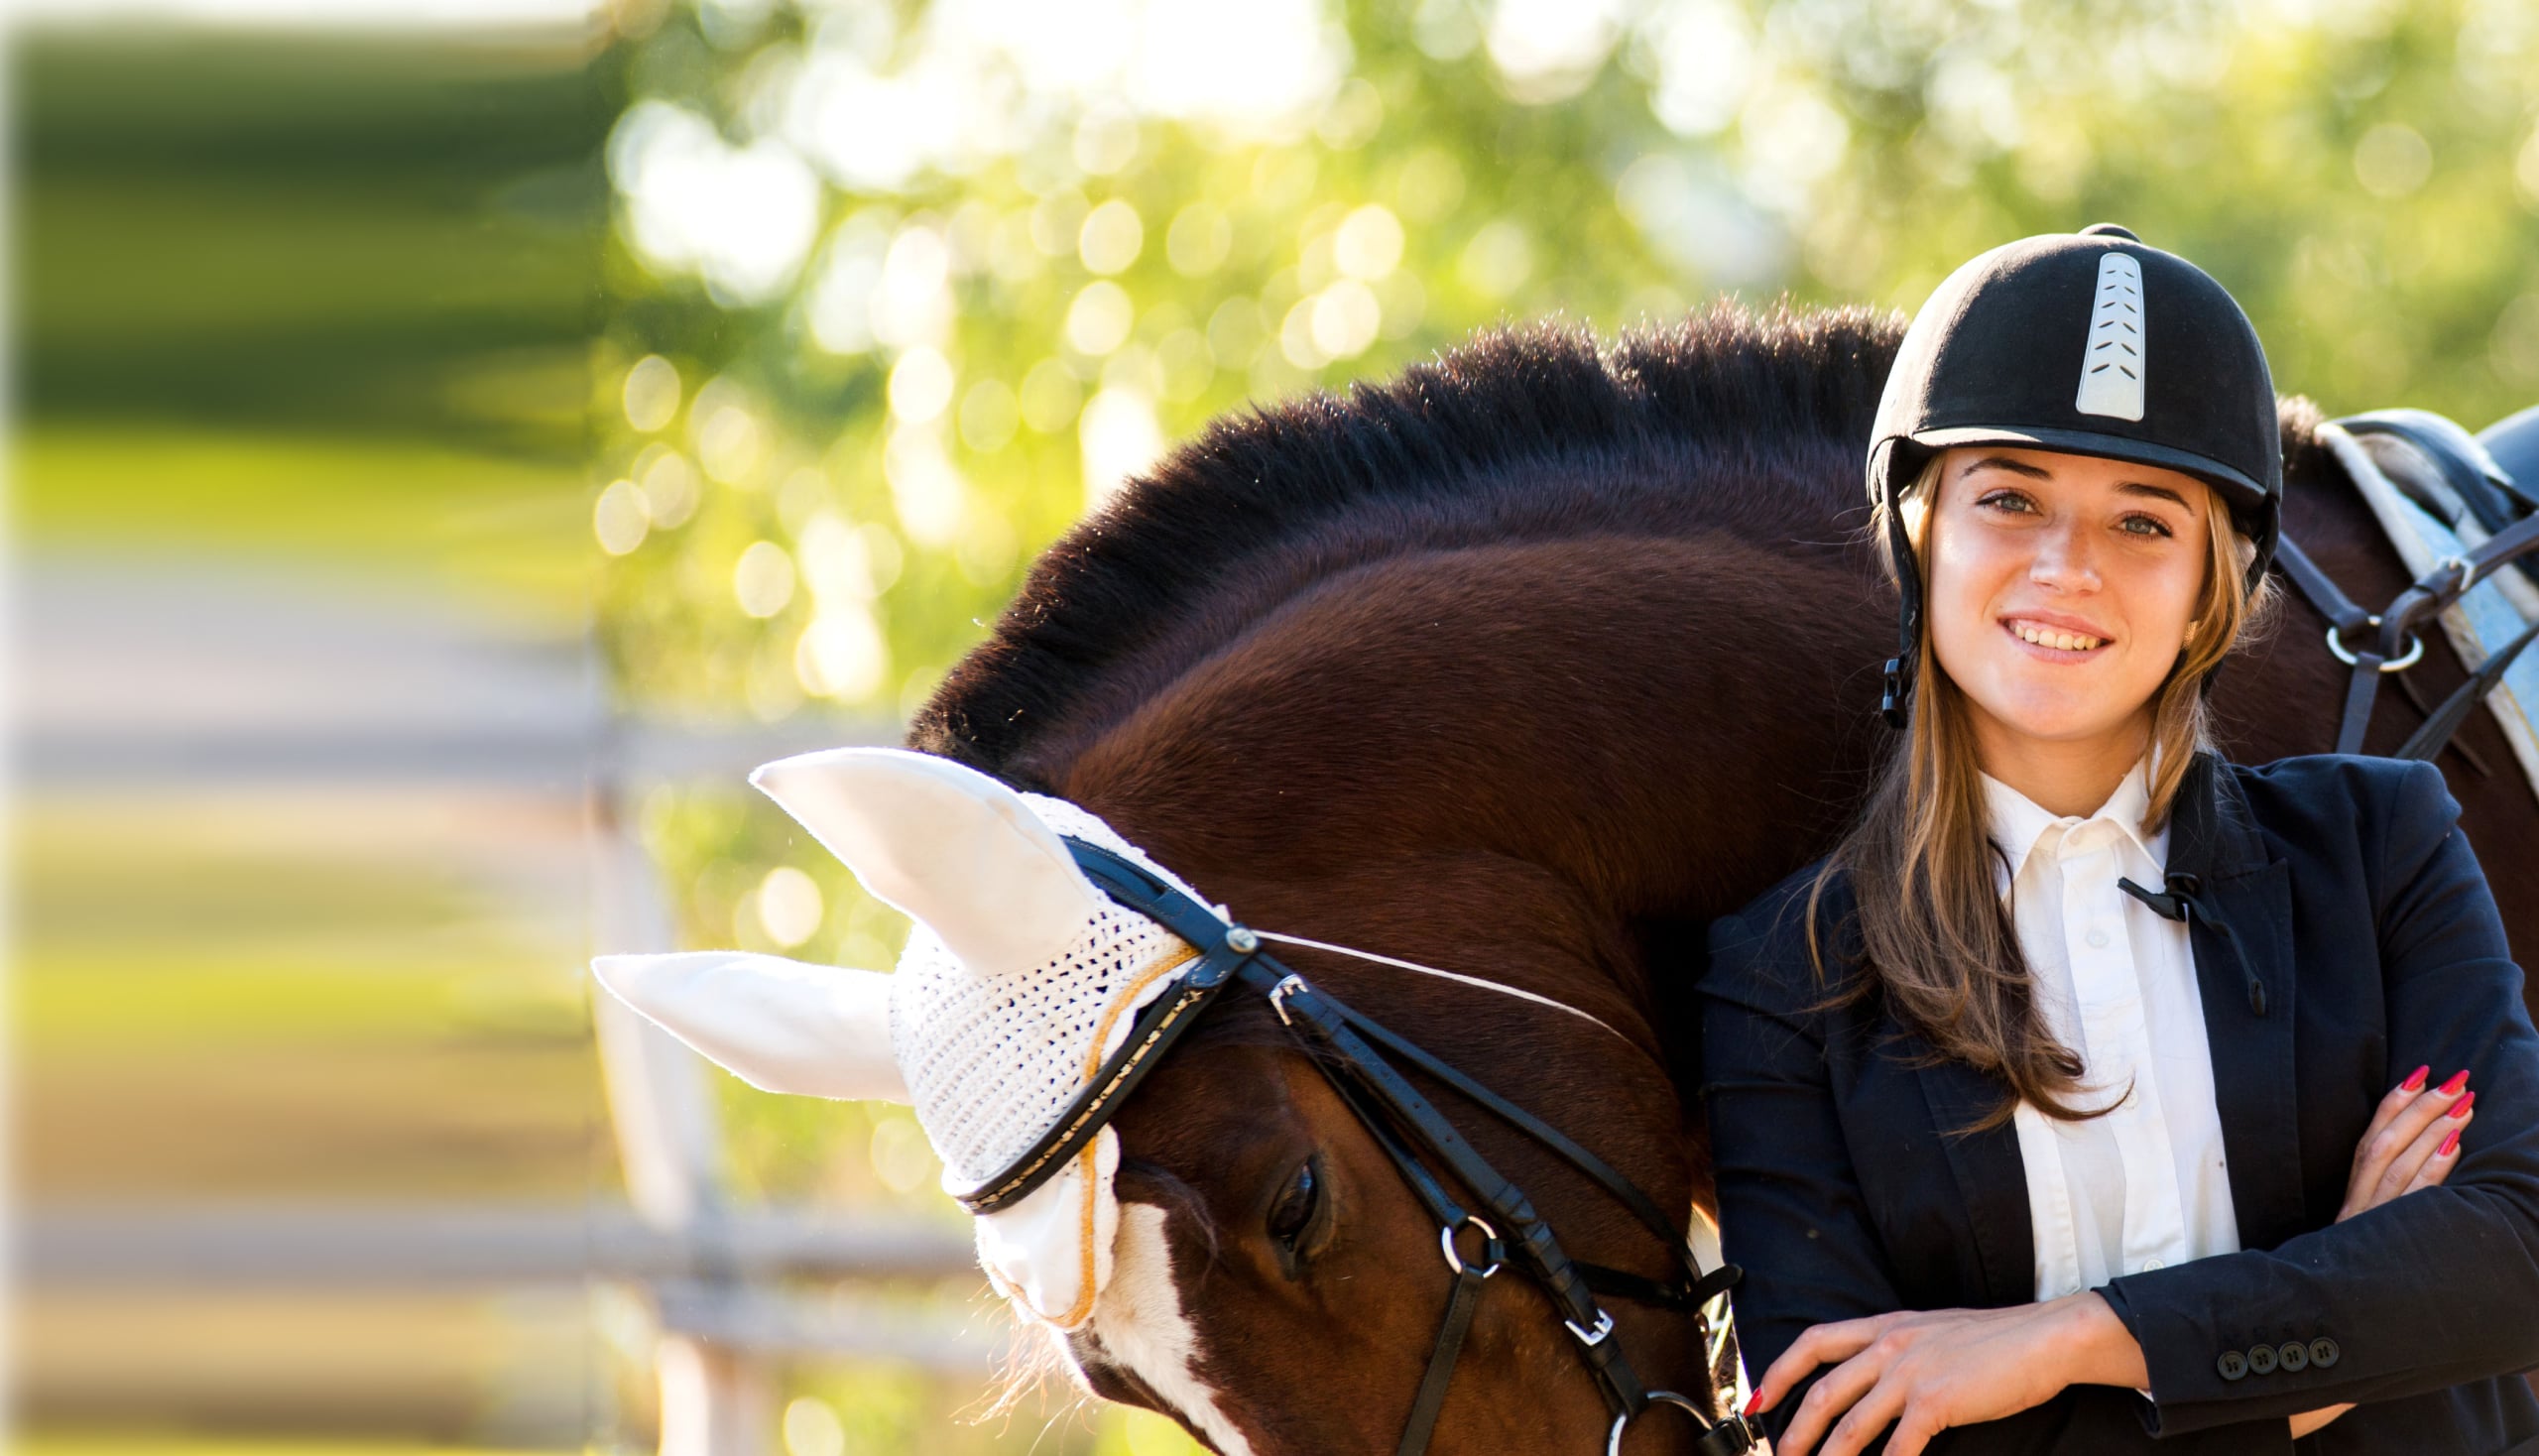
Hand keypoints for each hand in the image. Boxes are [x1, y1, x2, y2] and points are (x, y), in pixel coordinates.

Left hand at [1742, 1293, 2137, 1455]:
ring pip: (1852, 1423)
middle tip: (1779, 1454)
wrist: (2044, 1338)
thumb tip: (1873, 1381)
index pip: (1815, 1342)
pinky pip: (1898, 1445)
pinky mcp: (1937, 1401)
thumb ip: (1898, 1351)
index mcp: (1886, 1326)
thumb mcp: (1933, 1333)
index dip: (1780, 1372)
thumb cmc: (1995, 1342)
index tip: (1758, 1399)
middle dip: (1795, 1429)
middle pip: (1824, 1391)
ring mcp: (1912, 1372)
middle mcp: (1890, 1345)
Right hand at [2287, 1064, 2475, 1437]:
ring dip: (2434, 1129)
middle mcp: (2356, 1210)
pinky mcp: (2384, 1243)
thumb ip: (2367, 1217)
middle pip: (2386, 1145)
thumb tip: (2399, 1179)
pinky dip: (2433, 1171)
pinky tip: (2455, 1148)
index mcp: (2347, 1205)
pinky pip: (2412, 1201)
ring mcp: (2370, 1226)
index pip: (2367, 1142)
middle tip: (2456, 1078)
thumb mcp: (2350, 1250)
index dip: (2392, 1105)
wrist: (2312, 1330)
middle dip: (2422, 1108)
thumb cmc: (2334, 1290)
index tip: (2418, 1072)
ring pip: (2400, 1165)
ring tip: (2464, 1102)